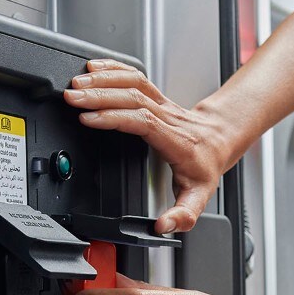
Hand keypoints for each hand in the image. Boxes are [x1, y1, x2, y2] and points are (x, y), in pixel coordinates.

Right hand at [64, 60, 235, 233]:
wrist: (220, 140)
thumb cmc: (206, 166)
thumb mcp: (199, 196)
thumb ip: (183, 215)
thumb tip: (163, 227)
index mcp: (174, 140)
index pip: (142, 121)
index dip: (114, 116)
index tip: (89, 118)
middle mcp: (167, 116)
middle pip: (132, 96)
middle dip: (99, 94)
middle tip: (72, 97)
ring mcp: (161, 102)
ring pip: (133, 82)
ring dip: (103, 79)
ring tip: (77, 82)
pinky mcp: (155, 95)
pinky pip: (135, 75)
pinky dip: (113, 68)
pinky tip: (94, 67)